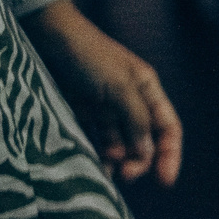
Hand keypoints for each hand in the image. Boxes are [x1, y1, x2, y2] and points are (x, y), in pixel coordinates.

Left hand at [23, 2, 183, 185]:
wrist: (48, 37)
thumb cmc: (88, 57)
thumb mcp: (119, 87)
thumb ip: (136, 121)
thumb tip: (146, 153)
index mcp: (148, 90)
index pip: (168, 128)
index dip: (170, 154)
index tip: (164, 181)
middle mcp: (132, 101)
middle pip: (145, 141)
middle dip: (139, 161)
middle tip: (126, 176)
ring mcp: (107, 108)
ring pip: (120, 144)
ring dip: (117, 161)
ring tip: (106, 174)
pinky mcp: (85, 113)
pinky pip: (96, 140)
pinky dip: (97, 155)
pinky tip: (93, 166)